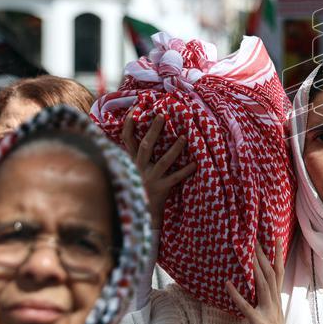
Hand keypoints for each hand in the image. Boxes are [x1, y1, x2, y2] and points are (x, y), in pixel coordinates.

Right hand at [121, 110, 195, 228]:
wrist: (141, 213)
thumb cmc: (141, 186)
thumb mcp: (134, 169)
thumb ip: (137, 154)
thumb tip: (145, 133)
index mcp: (132, 161)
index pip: (126, 140)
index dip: (128, 125)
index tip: (135, 110)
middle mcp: (139, 168)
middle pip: (145, 146)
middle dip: (154, 130)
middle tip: (162, 115)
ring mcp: (150, 178)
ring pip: (163, 161)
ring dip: (175, 149)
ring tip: (185, 137)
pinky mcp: (161, 189)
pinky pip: (175, 178)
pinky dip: (186, 171)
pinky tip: (196, 164)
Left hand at [227, 243, 298, 323]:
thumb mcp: (273, 317)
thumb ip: (268, 303)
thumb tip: (261, 293)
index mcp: (277, 300)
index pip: (279, 273)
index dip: (277, 255)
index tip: (275, 239)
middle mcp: (274, 302)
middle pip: (270, 273)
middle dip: (263, 255)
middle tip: (257, 238)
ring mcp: (267, 311)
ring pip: (262, 284)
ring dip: (255, 267)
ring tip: (248, 252)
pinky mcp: (257, 322)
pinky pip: (246, 306)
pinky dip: (236, 294)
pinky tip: (228, 284)